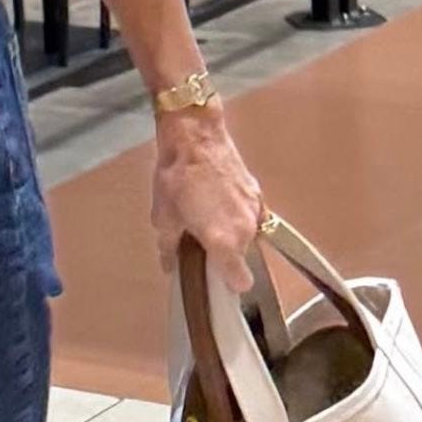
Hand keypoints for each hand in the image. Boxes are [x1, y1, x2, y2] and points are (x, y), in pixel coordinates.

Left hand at [151, 102, 261, 293]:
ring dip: (232, 235)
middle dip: (224, 256)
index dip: (227, 285)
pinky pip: (250, 217)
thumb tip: (170, 266)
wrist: (195, 137)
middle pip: (242, 259)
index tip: (214, 280)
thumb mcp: (164, 219)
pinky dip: (237, 216)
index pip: (241, 282)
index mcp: (223, 242)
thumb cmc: (177, 178)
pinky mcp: (257, 194)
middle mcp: (246, 230)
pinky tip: (217, 203)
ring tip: (206, 218)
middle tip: (200, 243)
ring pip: (247, 237)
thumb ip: (170, 248)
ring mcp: (255, 211)